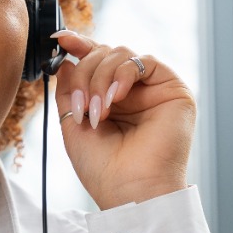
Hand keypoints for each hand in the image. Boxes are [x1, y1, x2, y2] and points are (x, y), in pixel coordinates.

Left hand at [51, 32, 194, 210]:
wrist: (130, 192)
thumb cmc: (104, 169)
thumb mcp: (73, 123)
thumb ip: (69, 88)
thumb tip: (67, 58)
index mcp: (111, 99)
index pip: (95, 61)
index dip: (79, 46)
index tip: (60, 40)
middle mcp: (133, 92)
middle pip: (104, 54)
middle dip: (85, 73)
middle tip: (82, 105)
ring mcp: (153, 90)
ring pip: (121, 54)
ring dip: (101, 78)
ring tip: (98, 111)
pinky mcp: (173, 90)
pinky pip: (144, 61)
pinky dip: (123, 75)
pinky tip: (116, 98)